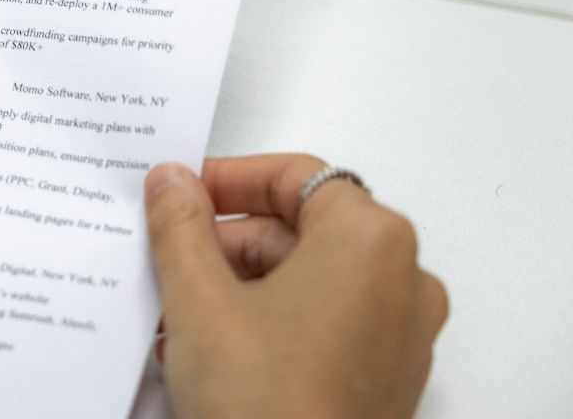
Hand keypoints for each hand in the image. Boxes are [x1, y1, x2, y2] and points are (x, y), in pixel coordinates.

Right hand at [145, 154, 448, 418]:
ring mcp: (402, 336)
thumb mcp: (199, 300)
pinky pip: (327, 324)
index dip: (228, 179)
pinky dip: (273, 321)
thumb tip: (172, 183)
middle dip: (229, 241)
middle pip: (305, 227)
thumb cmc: (267, 407)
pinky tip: (214, 348)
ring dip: (243, 284)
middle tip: (169, 256)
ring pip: (312, 279)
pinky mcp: (387, 380)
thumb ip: (182, 226)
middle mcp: (403, 281)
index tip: (181, 194)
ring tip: (181, 311)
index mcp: (371, 241)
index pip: (296, 176)